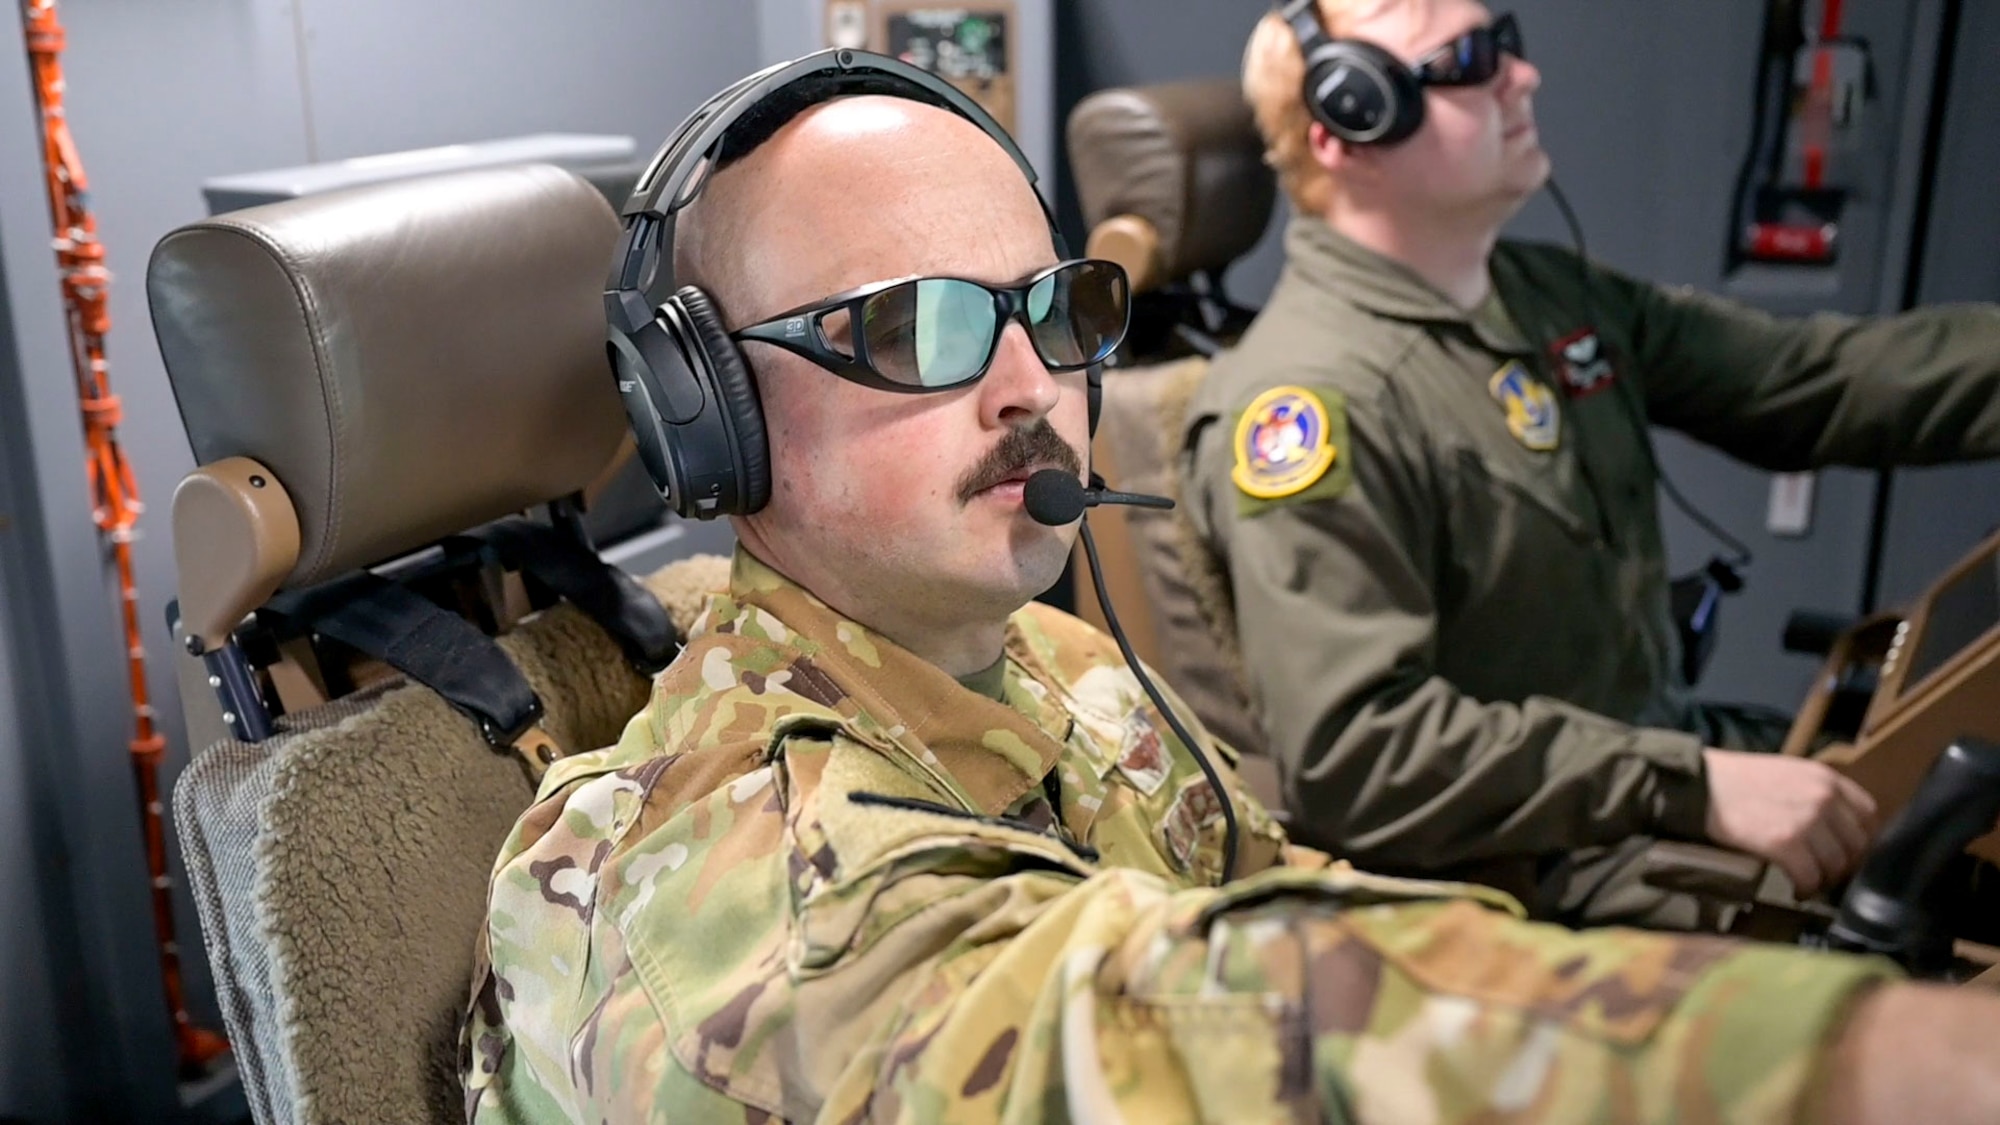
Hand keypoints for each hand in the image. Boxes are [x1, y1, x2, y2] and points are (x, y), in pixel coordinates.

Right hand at [1702, 749, 1879, 896]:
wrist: (1702, 786)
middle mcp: (1824, 798)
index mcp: (1826, 778)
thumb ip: (1816, 792)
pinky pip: (1810, 877)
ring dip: (1825, 880)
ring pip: (1836, 865)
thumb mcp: (1788, 772)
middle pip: (1856, 844)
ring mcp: (1806, 821)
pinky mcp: (1784, 843)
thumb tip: (1836, 826)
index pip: (1869, 814)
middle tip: (1828, 874)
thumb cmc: (1739, 779)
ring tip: (1810, 884)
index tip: (1848, 851)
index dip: (1862, 839)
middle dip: (1845, 865)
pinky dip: (1806, 889)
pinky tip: (1797, 890)